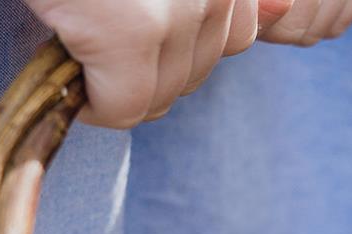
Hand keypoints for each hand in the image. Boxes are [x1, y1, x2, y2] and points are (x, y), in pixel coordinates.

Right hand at [26, 1, 351, 129]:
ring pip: (163, 93)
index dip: (184, 45)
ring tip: (80, 43)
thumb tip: (285, 12)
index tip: (136, 30)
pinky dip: (94, 104)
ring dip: (119, 85)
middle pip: (199, 69)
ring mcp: (180, 5)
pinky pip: (124, 105)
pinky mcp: (132, 30)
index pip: (237, 35)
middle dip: (150, 69)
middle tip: (97, 35)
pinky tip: (67, 68)